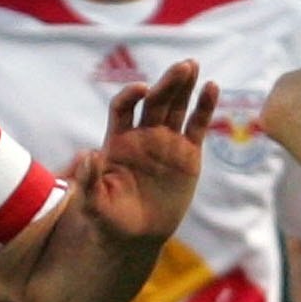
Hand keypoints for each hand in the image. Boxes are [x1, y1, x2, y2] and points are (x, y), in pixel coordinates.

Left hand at [76, 59, 215, 242]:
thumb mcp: (94, 204)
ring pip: (176, 106)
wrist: (137, 236)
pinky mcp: (188, 153)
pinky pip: (197, 125)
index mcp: (118, 140)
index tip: (142, 89)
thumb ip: (88, 181)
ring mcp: (166, 142)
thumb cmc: (110, 220)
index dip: (131, 96)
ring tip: (193, 65)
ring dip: (184, 85)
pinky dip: (205, 107)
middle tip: (183, 66)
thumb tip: (88, 155)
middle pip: (155, 100)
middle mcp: (142, 135)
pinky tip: (212, 87)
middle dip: (167, 83)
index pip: (123, 107)